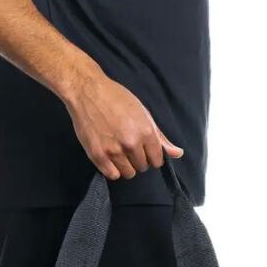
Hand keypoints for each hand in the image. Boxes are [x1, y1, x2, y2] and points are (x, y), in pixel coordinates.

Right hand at [62, 67, 182, 179]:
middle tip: (129, 146)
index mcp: (145, 132)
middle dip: (138, 159)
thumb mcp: (143, 113)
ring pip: (128, 173)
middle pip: (142, 167)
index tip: (144, 150)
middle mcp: (131, 143)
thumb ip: (160, 137)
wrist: (87, 91)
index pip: (157, 160)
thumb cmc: (117, 98)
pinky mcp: (98, 155)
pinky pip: (112, 175)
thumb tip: (178, 154)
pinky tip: (110, 158)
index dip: (152, 156)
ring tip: (119, 152)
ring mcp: (114, 151)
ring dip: (126, 166)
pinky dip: (113, 169)